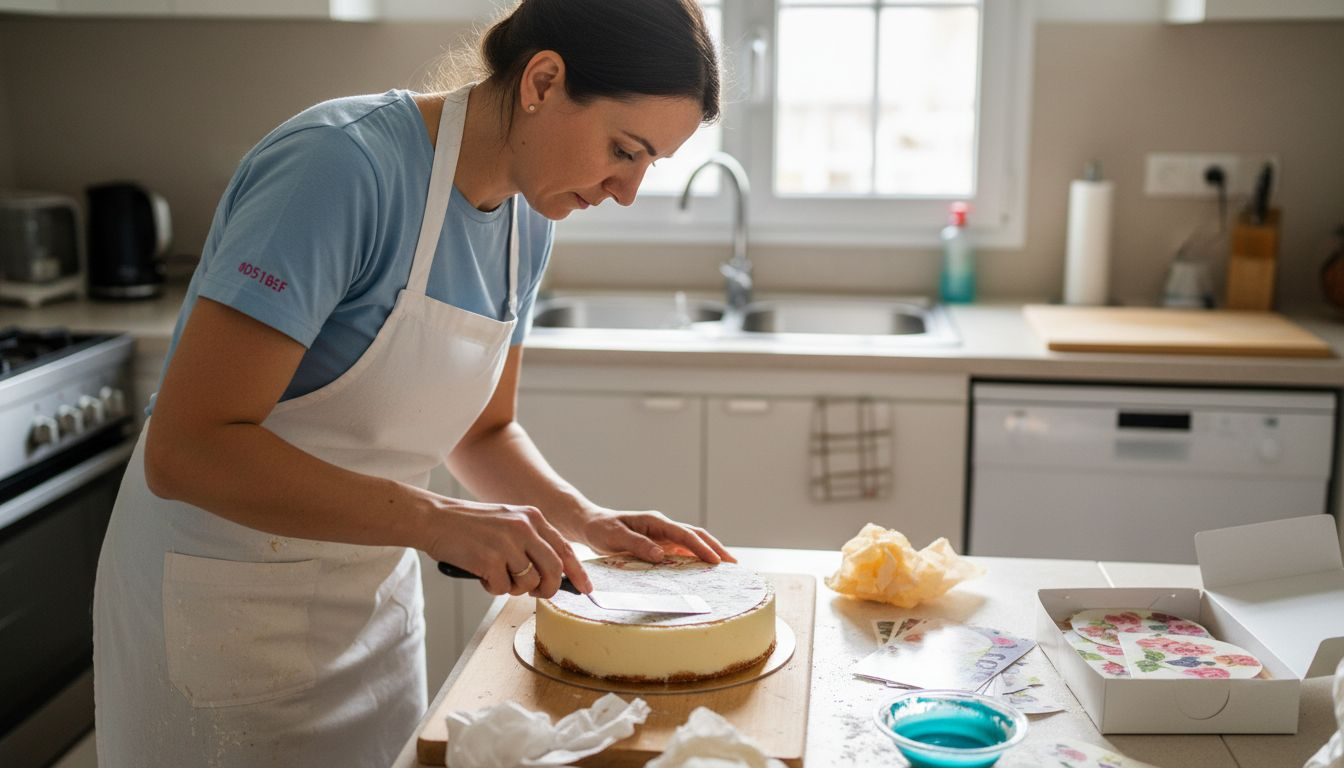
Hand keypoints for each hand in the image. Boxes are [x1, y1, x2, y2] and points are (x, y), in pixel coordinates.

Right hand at [426, 498, 591, 597]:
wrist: (436, 519)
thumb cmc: (471, 525)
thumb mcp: (509, 521)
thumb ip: (531, 541)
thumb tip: (554, 572)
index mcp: (532, 517)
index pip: (564, 549)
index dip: (578, 572)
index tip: (586, 588)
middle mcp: (524, 528)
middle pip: (553, 570)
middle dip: (548, 588)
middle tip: (537, 593)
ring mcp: (508, 544)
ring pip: (529, 582)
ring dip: (515, 588)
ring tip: (498, 575)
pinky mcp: (490, 560)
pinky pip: (504, 589)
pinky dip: (494, 588)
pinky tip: (482, 574)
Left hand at [576, 507, 735, 564]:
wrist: (591, 525)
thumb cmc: (601, 530)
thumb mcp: (615, 537)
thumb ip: (637, 545)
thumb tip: (660, 555)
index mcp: (655, 522)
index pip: (684, 534)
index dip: (701, 547)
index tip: (716, 561)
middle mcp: (663, 527)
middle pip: (696, 535)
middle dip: (716, 548)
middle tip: (734, 564)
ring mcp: (663, 535)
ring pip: (693, 542)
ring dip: (710, 553)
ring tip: (728, 568)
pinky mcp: (660, 544)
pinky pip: (683, 551)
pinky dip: (697, 558)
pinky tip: (705, 570)